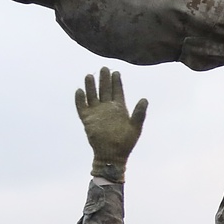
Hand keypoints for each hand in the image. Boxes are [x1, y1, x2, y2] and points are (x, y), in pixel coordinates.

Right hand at [75, 67, 147, 181]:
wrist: (112, 156)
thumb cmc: (125, 143)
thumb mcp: (135, 128)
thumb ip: (139, 113)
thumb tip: (144, 99)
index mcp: (119, 108)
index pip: (117, 91)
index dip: (116, 82)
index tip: (116, 72)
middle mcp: (107, 108)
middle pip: (104, 90)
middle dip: (104, 79)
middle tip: (104, 68)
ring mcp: (96, 113)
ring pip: (92, 95)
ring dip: (91, 86)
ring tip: (89, 75)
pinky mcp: (87, 120)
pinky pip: (81, 107)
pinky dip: (80, 99)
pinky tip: (79, 90)